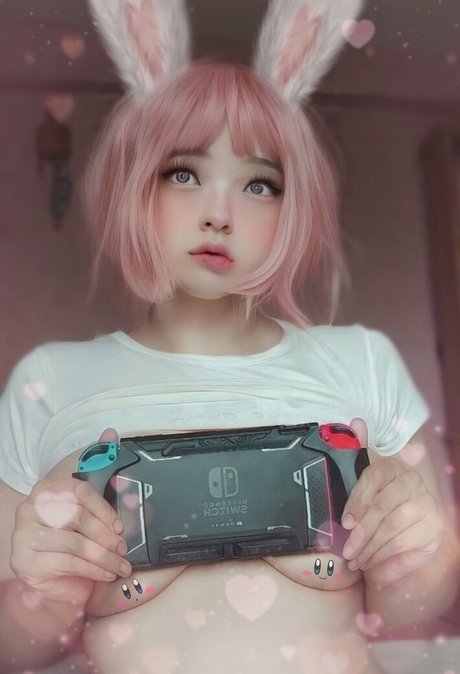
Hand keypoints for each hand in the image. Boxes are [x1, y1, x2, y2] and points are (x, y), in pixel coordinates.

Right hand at [10, 428, 131, 605]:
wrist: (49, 574)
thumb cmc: (71, 535)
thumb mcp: (88, 505)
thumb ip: (101, 467)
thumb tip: (111, 433)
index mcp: (47, 489)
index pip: (78, 490)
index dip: (103, 508)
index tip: (120, 524)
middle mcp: (31, 508)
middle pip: (76, 518)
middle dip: (106, 536)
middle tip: (123, 547)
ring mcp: (25, 535)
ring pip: (75, 544)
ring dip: (104, 557)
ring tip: (120, 564)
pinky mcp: (26, 561)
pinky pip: (67, 564)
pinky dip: (93, 570)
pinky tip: (106, 572)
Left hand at [340, 418, 443, 586]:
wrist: (404, 522)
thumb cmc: (378, 497)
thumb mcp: (365, 474)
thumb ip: (358, 447)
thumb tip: (357, 422)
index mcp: (397, 467)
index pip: (376, 478)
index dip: (358, 501)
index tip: (345, 522)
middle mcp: (415, 486)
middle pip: (385, 510)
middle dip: (363, 535)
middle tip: (347, 552)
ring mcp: (428, 511)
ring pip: (395, 533)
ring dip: (372, 552)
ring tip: (356, 562)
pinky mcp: (433, 535)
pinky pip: (409, 553)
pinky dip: (388, 565)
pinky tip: (374, 571)